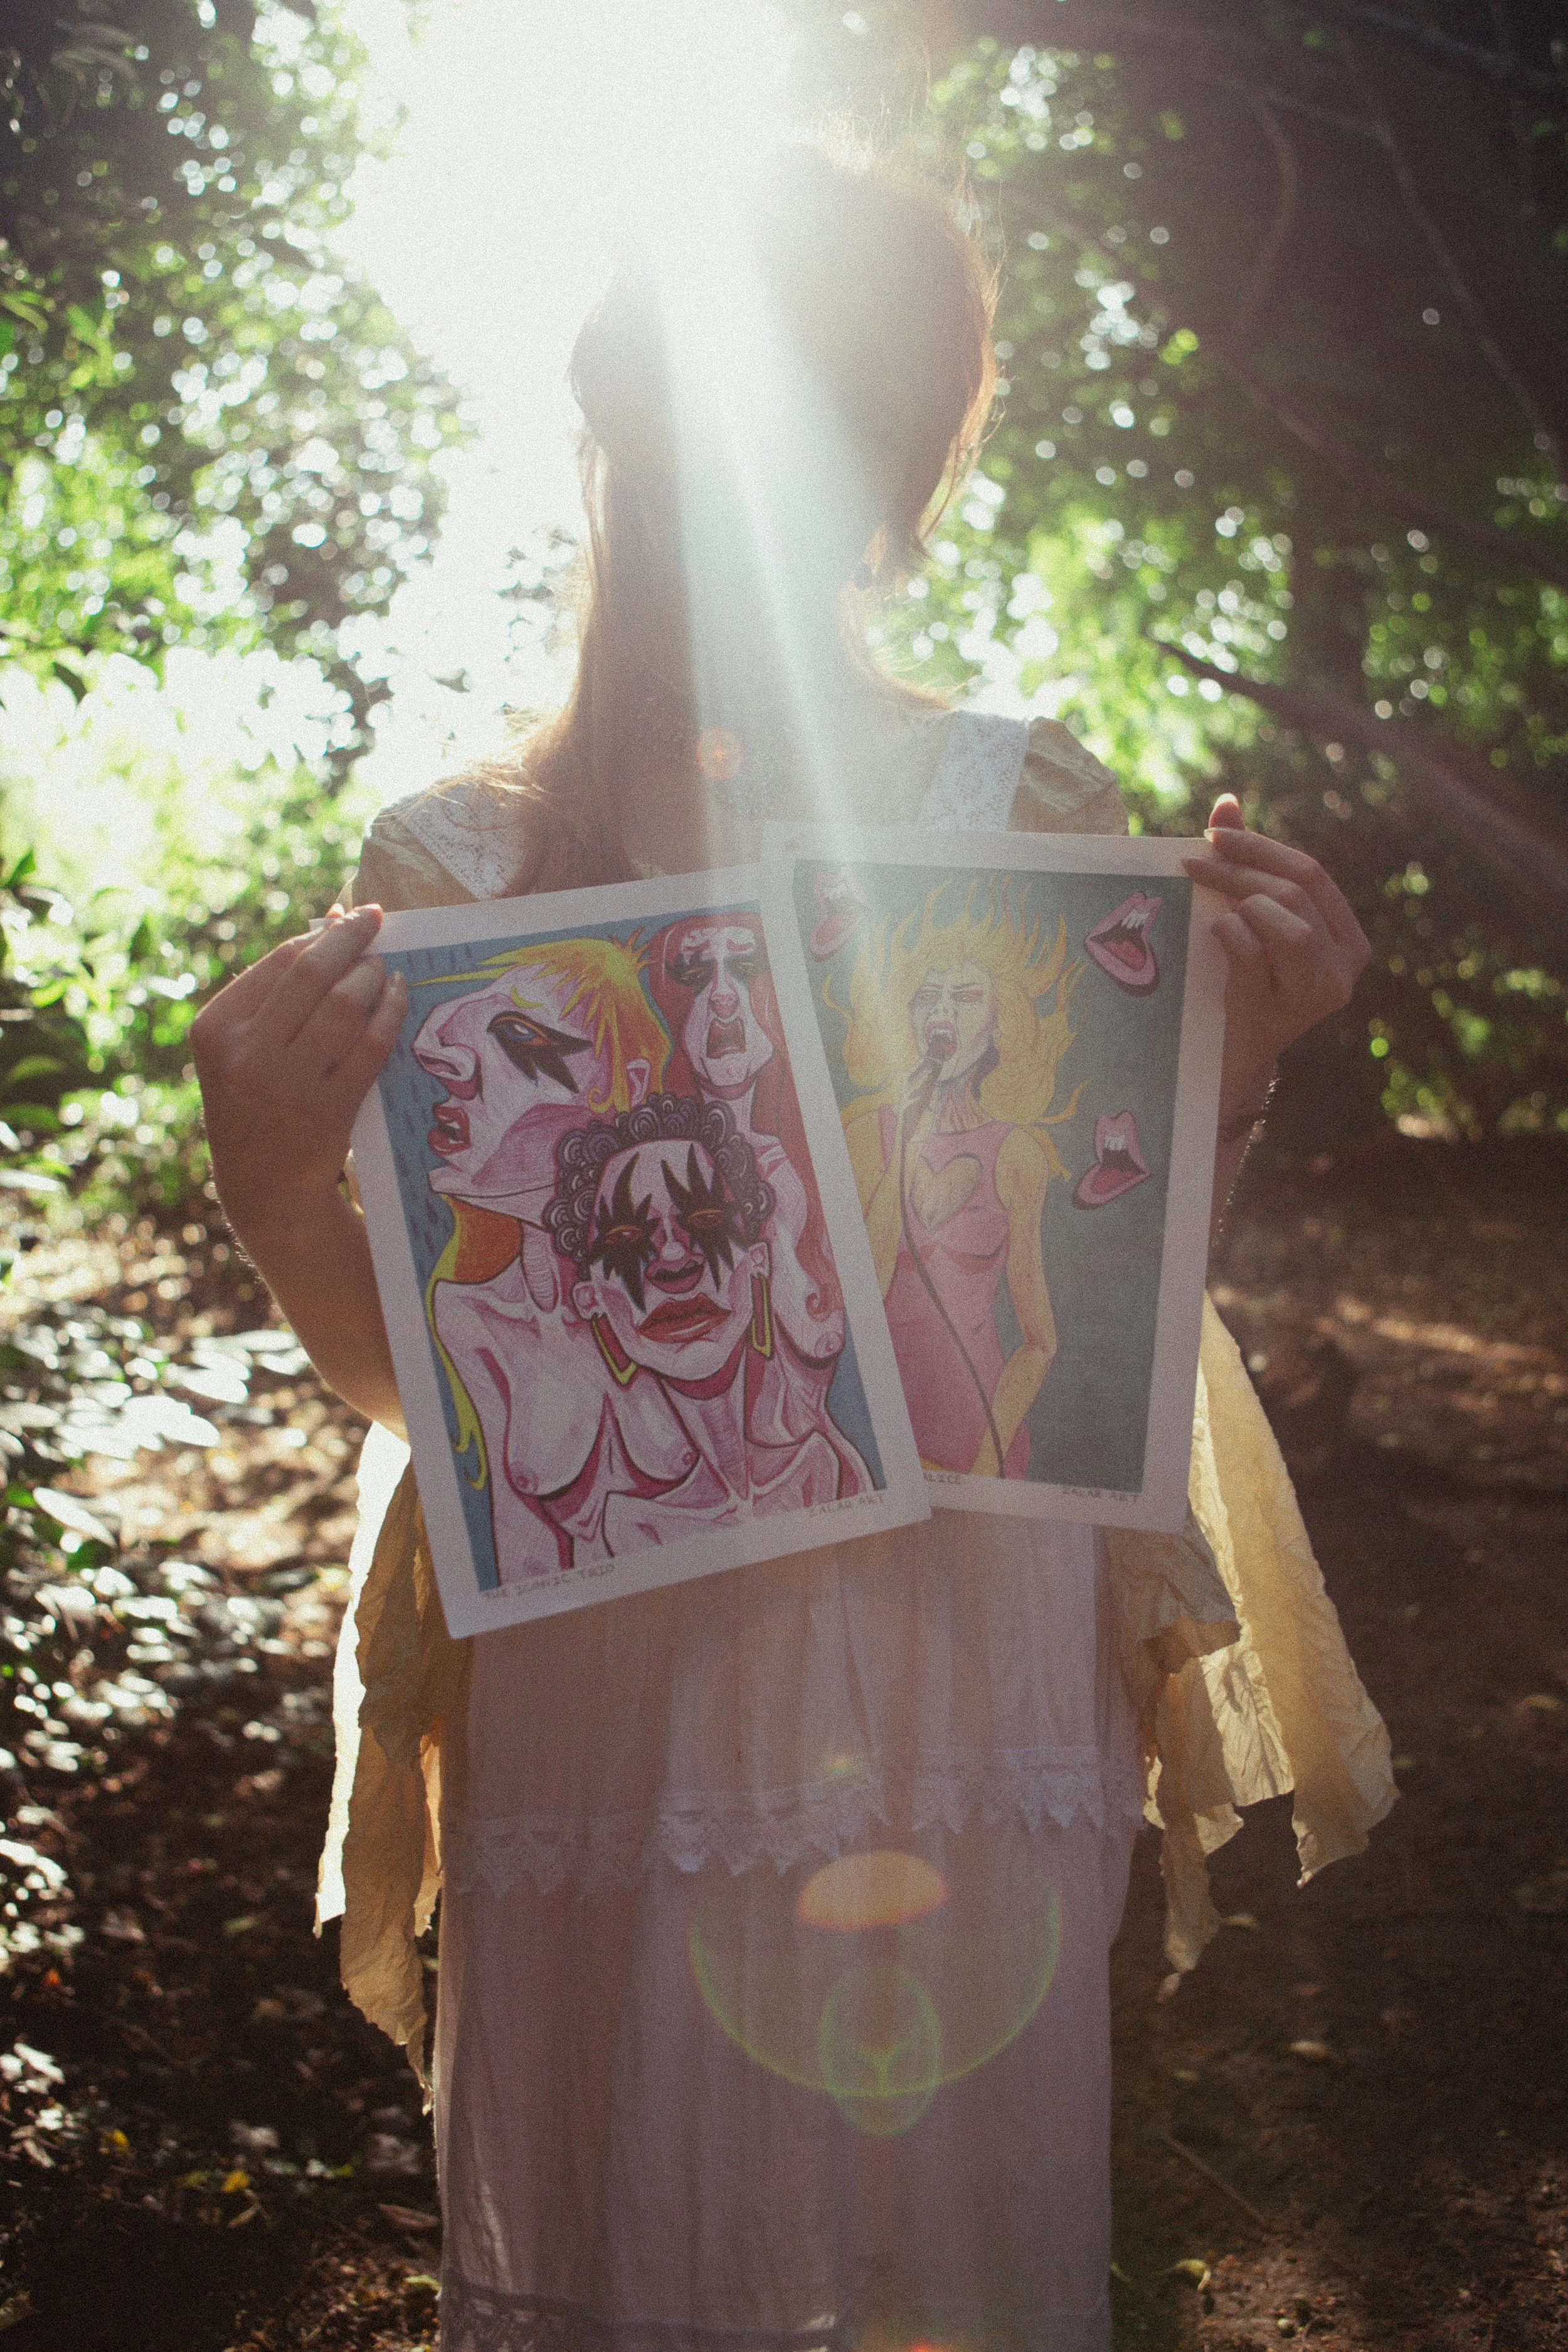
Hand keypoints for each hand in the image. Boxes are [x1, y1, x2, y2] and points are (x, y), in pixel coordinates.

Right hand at [191, 904, 407, 1247]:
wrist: (264, 1187)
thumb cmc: (257, 1103)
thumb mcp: (245, 1048)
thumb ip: (279, 989)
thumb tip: (332, 917)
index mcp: (215, 1029)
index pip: (277, 962)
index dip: (320, 935)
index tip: (349, 917)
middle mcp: (245, 1053)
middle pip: (311, 974)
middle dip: (351, 940)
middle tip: (377, 921)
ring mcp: (286, 1083)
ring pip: (344, 1006)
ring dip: (372, 975)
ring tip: (384, 967)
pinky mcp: (327, 1107)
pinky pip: (371, 1044)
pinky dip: (390, 1011)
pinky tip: (400, 995)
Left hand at [1184, 796, 1369, 1130]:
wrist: (1228, 1059)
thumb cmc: (1239, 984)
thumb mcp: (1247, 921)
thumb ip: (1244, 864)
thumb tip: (1226, 802)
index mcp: (1348, 937)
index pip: (1312, 873)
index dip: (1262, 847)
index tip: (1212, 834)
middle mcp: (1346, 966)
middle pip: (1298, 892)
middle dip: (1241, 867)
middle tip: (1193, 860)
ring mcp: (1320, 993)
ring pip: (1290, 924)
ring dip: (1241, 902)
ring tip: (1210, 906)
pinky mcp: (1286, 1014)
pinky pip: (1257, 954)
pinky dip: (1231, 934)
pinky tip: (1215, 936)